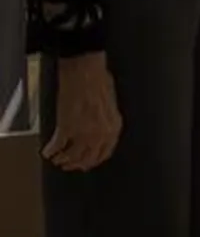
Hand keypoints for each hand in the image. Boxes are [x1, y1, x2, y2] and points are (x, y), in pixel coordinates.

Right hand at [44, 53, 121, 171]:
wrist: (85, 71)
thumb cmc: (98, 80)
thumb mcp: (110, 104)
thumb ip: (106, 121)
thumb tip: (100, 129)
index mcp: (113, 127)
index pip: (105, 152)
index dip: (94, 160)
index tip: (87, 162)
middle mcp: (100, 134)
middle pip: (88, 158)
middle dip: (77, 163)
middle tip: (69, 164)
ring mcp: (83, 133)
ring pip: (71, 156)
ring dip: (63, 159)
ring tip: (57, 159)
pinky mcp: (66, 128)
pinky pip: (57, 146)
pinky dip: (50, 151)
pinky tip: (47, 151)